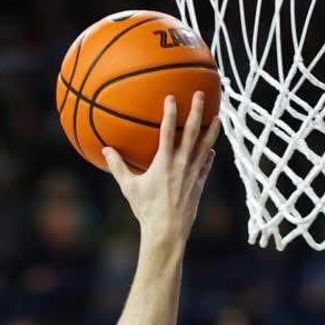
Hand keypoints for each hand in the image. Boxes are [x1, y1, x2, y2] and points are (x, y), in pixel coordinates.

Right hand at [103, 93, 217, 241]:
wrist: (167, 231)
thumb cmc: (146, 210)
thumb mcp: (129, 187)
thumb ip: (118, 167)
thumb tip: (105, 151)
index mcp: (164, 162)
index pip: (168, 130)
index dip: (170, 112)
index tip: (172, 97)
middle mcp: (181, 164)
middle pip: (192, 131)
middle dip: (197, 110)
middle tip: (200, 94)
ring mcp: (193, 173)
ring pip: (205, 145)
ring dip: (212, 130)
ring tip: (218, 117)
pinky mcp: (200, 184)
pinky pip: (206, 165)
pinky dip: (208, 156)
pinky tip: (211, 150)